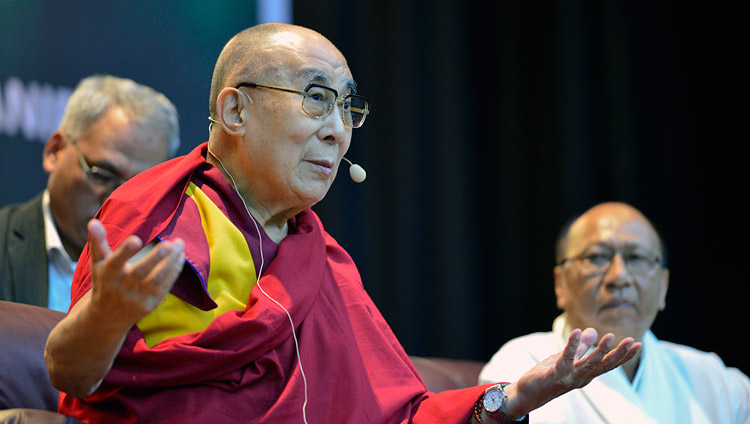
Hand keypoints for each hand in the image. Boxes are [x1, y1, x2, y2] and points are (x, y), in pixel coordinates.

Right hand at [87, 219, 184, 323]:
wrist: (108, 317)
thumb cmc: (105, 281)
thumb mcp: (98, 263)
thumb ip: (97, 242)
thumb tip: (93, 221)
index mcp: (107, 274)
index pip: (115, 262)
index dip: (125, 251)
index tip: (136, 239)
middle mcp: (122, 287)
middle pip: (140, 272)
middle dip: (155, 258)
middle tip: (168, 244)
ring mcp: (137, 298)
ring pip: (157, 279)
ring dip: (171, 262)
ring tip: (180, 244)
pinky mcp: (150, 304)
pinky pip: (165, 286)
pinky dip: (174, 270)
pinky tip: (180, 256)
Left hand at [503, 328, 640, 417]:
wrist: (527, 393)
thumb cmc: (547, 375)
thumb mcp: (566, 358)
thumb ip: (579, 347)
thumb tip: (592, 330)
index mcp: (586, 373)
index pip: (608, 364)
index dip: (623, 355)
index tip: (638, 344)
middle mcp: (581, 377)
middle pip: (604, 366)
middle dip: (619, 354)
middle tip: (634, 342)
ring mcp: (569, 377)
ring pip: (589, 364)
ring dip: (600, 351)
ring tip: (610, 336)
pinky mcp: (555, 374)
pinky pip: (566, 358)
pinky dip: (572, 345)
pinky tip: (578, 332)